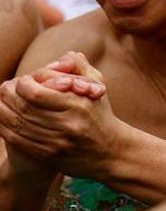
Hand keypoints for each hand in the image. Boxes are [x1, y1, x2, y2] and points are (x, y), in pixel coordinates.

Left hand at [0, 52, 125, 179]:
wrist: (110, 152)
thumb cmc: (101, 115)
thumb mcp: (98, 87)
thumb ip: (81, 68)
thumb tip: (67, 54)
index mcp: (78, 105)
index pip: (36, 93)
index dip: (23, 85)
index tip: (23, 80)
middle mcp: (67, 125)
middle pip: (23, 108)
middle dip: (8, 96)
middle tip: (6, 88)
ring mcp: (56, 142)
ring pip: (16, 125)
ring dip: (2, 111)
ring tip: (0, 101)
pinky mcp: (47, 155)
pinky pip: (17, 140)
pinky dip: (4, 128)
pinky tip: (2, 119)